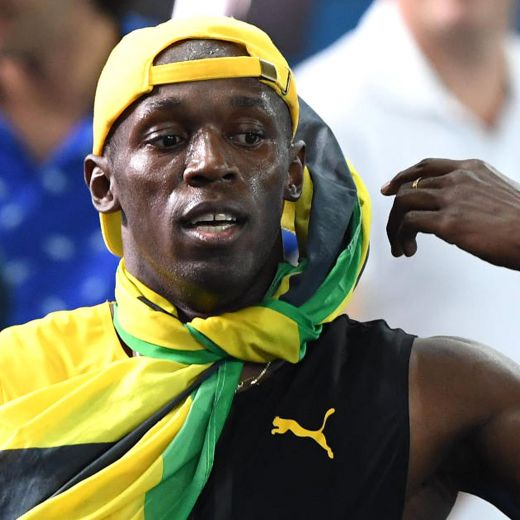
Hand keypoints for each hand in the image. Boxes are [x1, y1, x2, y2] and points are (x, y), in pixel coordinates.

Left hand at [381, 158, 519, 269]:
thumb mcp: (497, 195)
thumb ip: (471, 194)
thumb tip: (447, 210)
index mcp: (472, 168)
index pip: (427, 166)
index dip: (403, 176)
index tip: (389, 189)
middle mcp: (459, 178)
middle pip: (409, 186)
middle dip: (395, 209)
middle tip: (393, 229)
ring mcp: (452, 198)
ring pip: (403, 202)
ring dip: (394, 226)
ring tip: (400, 247)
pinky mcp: (448, 222)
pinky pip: (408, 223)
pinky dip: (401, 237)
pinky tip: (409, 251)